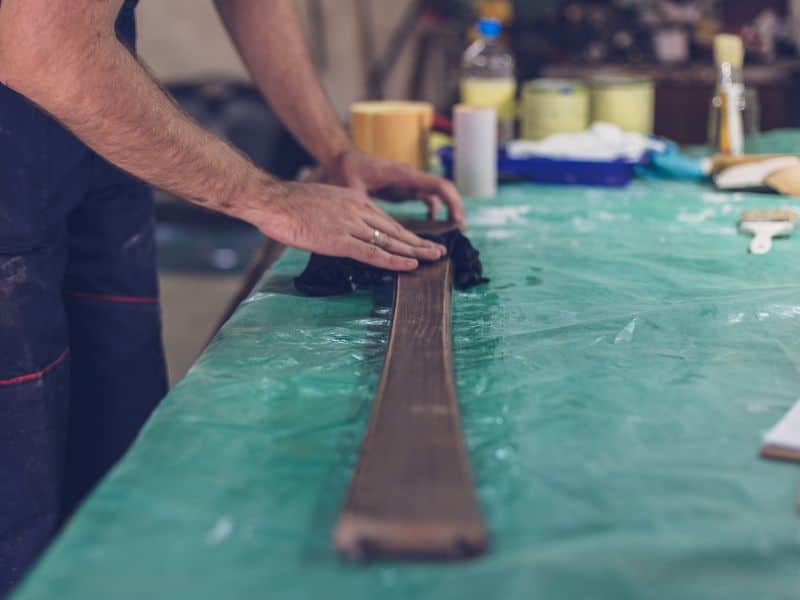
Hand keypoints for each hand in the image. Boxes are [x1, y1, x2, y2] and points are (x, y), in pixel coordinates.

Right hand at [237, 179, 446, 270]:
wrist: (273, 201)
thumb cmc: (289, 205)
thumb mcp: (321, 203)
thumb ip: (337, 216)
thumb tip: (342, 231)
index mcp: (354, 200)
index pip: (386, 220)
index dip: (404, 233)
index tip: (418, 242)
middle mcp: (357, 210)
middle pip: (394, 229)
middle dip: (418, 242)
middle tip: (438, 251)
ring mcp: (350, 225)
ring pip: (390, 240)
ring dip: (415, 251)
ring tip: (434, 258)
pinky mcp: (340, 240)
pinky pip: (373, 252)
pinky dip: (394, 260)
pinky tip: (410, 264)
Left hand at [325, 149, 465, 223]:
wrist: (343, 159)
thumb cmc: (347, 170)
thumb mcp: (352, 188)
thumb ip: (362, 202)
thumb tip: (365, 221)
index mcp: (403, 175)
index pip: (438, 185)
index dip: (452, 202)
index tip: (458, 220)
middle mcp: (411, 177)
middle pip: (443, 190)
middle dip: (455, 208)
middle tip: (461, 231)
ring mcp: (409, 183)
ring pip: (437, 195)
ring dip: (447, 210)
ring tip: (452, 231)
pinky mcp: (405, 188)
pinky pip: (427, 198)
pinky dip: (434, 210)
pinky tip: (432, 224)